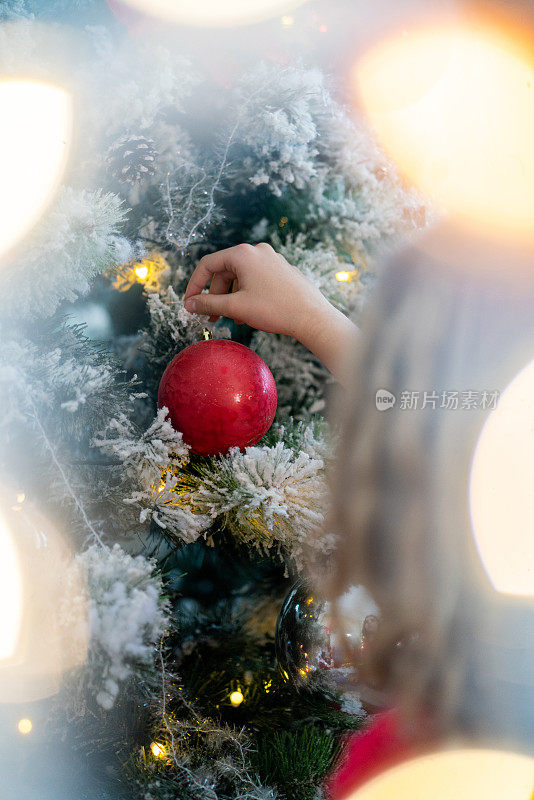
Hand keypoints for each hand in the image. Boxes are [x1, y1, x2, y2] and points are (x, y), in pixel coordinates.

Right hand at [184, 243, 328, 338]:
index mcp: (243, 254)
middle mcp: (257, 251)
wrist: (312, 317)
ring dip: (232, 296)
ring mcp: (272, 259)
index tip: (190, 303)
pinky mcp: (282, 270)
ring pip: (241, 276)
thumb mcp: (235, 307)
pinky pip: (256, 279)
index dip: (195, 285)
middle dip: (215, 294)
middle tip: (211, 316)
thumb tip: (189, 304)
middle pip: (225, 270)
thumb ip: (208, 304)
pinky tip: (250, 313)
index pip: (208, 264)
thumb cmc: (275, 310)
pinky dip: (247, 294)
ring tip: (233, 318)